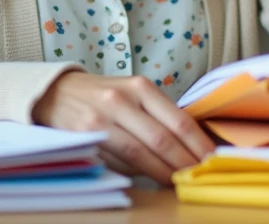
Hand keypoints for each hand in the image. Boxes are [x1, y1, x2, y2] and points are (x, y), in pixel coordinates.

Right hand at [32, 72, 214, 184]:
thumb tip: (191, 147)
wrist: (56, 92)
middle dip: (184, 163)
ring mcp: (101, 118)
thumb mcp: (132, 94)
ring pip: (140, 153)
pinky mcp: (85, 135)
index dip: (198, 145)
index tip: (212, 161)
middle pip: (162, 139)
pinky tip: (149, 177)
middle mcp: (121, 99)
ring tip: (178, 182)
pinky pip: (116, 159)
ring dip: (163, 172)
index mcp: (140, 87)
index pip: (178, 121)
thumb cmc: (103, 96)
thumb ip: (157, 116)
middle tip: (199, 177)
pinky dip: (136, 171)